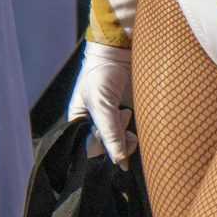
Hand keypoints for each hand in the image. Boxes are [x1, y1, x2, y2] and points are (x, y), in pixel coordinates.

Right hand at [69, 41, 135, 165]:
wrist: (121, 53)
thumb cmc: (102, 74)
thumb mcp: (101, 104)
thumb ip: (110, 133)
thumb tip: (119, 164)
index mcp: (79, 121)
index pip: (90, 149)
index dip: (102, 150)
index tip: (112, 141)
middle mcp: (96, 124)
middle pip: (108, 148)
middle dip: (117, 140)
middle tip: (123, 121)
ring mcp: (113, 122)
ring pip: (122, 144)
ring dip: (128, 136)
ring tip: (127, 113)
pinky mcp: (130, 118)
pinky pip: (133, 136)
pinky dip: (136, 131)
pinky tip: (131, 114)